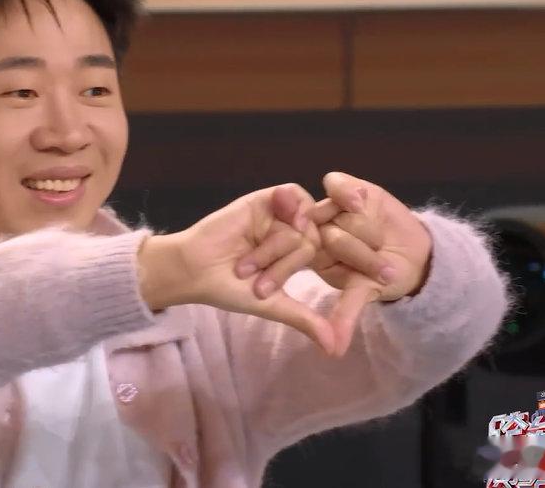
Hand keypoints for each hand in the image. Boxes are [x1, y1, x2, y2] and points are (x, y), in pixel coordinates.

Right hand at [139, 184, 336, 354]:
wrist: (195, 271)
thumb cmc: (229, 289)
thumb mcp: (272, 305)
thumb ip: (305, 319)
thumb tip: (335, 349)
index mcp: (295, 256)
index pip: (330, 252)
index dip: (336, 260)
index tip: (348, 276)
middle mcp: (289, 233)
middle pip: (313, 242)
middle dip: (284, 267)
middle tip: (256, 281)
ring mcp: (277, 216)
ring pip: (302, 225)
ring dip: (274, 249)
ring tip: (246, 263)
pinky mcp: (263, 200)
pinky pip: (293, 194)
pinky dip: (293, 206)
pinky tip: (283, 218)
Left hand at [306, 172, 432, 354]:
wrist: (416, 253)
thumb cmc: (383, 276)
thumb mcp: (364, 293)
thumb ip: (347, 315)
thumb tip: (334, 352)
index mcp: (312, 255)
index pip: (301, 252)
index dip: (306, 260)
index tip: (330, 264)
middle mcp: (317, 229)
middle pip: (319, 229)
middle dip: (352, 247)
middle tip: (375, 259)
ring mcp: (331, 208)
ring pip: (331, 208)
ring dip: (359, 226)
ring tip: (379, 240)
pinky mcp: (348, 188)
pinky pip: (337, 183)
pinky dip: (347, 191)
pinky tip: (360, 201)